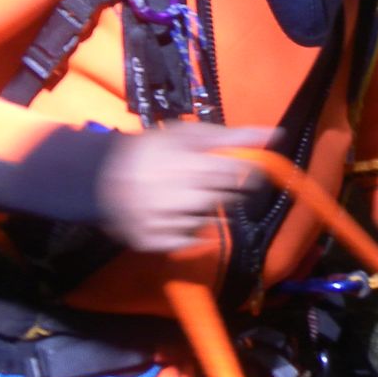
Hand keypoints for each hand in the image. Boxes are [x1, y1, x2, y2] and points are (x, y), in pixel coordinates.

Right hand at [95, 122, 274, 252]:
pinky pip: (188, 241)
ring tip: (181, 194)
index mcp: (185, 165)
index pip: (234, 172)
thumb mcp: (189, 134)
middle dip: (221, 188)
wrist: (101, 178)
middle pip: (223, 198)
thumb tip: (276, 135)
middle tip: (203, 179)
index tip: (247, 168)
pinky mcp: (152, 242)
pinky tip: (175, 215)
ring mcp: (161, 222)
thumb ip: (234, 136)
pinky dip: (189, 231)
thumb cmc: (153, 151)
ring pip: (206, 220)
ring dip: (203, 209)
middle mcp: (174, 196)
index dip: (246, 170)